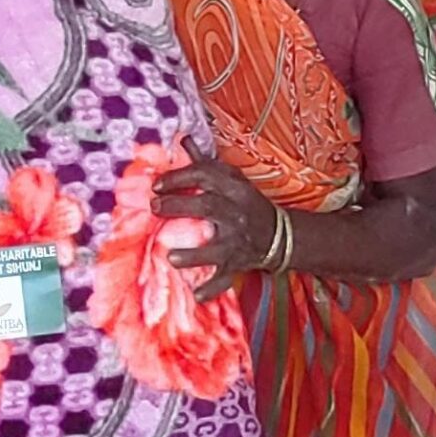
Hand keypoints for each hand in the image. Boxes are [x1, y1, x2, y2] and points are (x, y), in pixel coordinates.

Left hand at [154, 156, 278, 300]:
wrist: (280, 235)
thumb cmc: (247, 203)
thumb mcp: (232, 180)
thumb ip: (206, 163)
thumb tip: (184, 140)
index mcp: (234, 190)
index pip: (206, 178)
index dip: (180, 179)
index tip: (156, 185)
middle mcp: (237, 214)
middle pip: (208, 207)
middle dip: (180, 207)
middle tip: (154, 208)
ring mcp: (238, 241)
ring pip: (217, 248)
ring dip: (194, 254)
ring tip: (170, 257)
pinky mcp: (238, 263)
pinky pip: (226, 278)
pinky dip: (212, 288)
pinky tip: (197, 296)